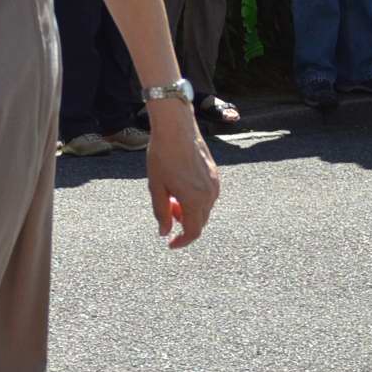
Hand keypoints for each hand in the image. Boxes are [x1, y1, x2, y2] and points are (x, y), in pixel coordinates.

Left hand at [144, 106, 218, 247]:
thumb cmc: (163, 155)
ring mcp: (214, 184)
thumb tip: (165, 232)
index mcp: (194, 200)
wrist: (176, 128)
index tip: (170, 243)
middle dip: (184, 224)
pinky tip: (181, 187)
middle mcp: (209, 195)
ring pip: (204, 209)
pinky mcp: (215, 175)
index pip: (193, 232)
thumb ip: (161, 212)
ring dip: (189, 211)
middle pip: (199, 222)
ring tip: (172, 196)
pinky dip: (196, 200)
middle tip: (168, 211)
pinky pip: (208, 197)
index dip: (182, 241)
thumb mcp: (156, 187)